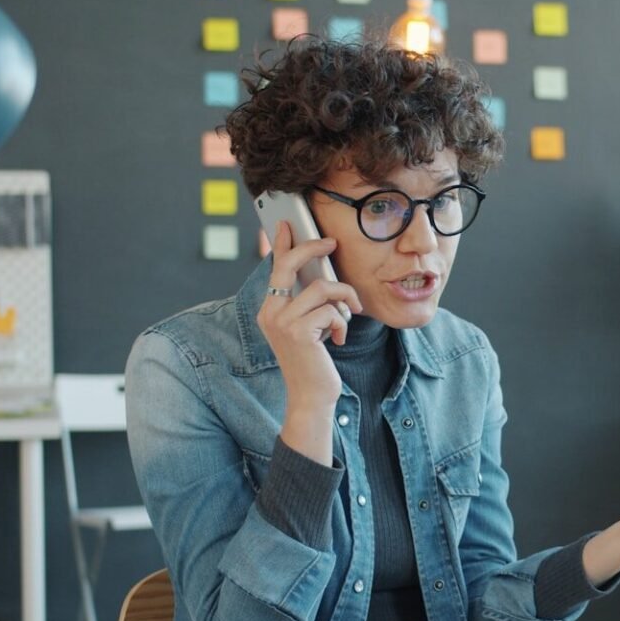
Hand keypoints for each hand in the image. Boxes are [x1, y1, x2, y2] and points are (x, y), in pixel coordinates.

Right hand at [257, 221, 362, 462]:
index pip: (274, 268)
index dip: (282, 244)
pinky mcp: (298, 332)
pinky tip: (338, 339)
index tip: (288, 224)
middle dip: (312, 248)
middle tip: (332, 243)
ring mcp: (281, 322)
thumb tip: (323, 276)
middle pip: (290, 265)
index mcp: (270, 308)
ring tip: (349, 314)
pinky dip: (341, 322)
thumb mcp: (310, 327)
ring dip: (343, 298)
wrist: (312, 396)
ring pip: (321, 288)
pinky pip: (331, 310)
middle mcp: (270, 312)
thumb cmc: (314, 361)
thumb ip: (310, 303)